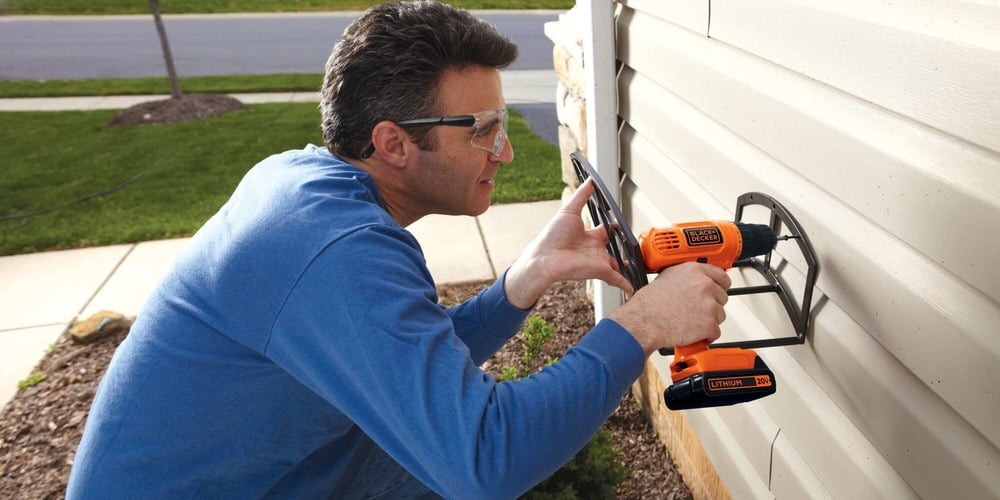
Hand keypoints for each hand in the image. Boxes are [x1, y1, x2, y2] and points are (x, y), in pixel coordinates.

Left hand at [504, 179, 634, 308]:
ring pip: (618, 265)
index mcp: (589, 235)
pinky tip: (632, 286)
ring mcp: (598, 261)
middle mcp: (595, 249)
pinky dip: (625, 283)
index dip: (614, 226)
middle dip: (624, 248)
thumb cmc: (552, 236)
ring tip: (639, 267)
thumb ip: (582, 195)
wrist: (545, 257)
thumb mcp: (569, 210)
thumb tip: (590, 180)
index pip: (606, 230)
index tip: (620, 223)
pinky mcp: (600, 271)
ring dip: (628, 267)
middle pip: (614, 248)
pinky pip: (617, 278)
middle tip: (636, 247)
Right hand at [609, 262, 730, 356]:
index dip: (719, 286)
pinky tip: (692, 333)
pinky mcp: (708, 323)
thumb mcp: (666, 278)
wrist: (644, 322)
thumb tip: (692, 281)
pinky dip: (706, 335)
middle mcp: (704, 285)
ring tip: (690, 322)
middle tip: (696, 311)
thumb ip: (685, 277)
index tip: (717, 291)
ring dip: (708, 321)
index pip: (722, 276)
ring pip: (720, 315)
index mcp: (694, 271)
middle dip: (711, 305)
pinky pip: (715, 332)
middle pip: (722, 297)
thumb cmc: (649, 304)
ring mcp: (708, 304)